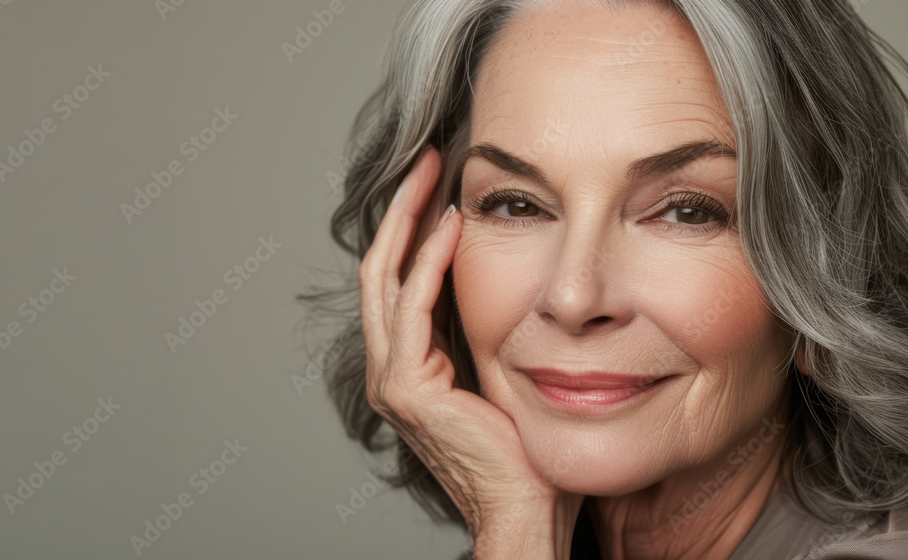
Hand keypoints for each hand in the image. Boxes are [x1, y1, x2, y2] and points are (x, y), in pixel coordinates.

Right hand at [358, 145, 583, 558]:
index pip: (398, 281)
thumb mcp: (499, 370)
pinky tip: (450, 227)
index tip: (438, 184)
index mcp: (407, 366)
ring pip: (386, 279)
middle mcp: (390, 369)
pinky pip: (413, 308)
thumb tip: (509, 278)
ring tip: (430, 174)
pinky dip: (429, 263)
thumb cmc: (524, 446)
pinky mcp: (408, 387)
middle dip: (401, 210)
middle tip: (424, 160)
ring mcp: (392, 379)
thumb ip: (486, 329)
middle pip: (381, 270)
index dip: (412, 228)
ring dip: (408, 221)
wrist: (526, 505)